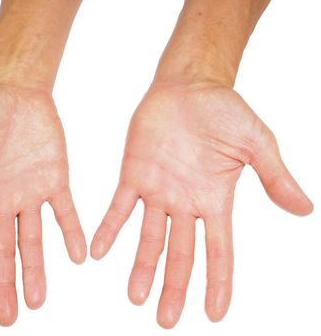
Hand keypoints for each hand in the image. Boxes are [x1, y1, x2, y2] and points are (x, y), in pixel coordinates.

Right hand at [0, 84, 86, 325]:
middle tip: (8, 319)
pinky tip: (78, 256)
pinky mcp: (55, 180)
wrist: (16, 91)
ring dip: (36, 269)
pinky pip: (64, 212)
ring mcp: (30, 192)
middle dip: (3, 284)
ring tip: (37, 301)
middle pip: (1, 251)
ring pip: (32, 239)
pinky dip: (71, 232)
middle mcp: (2, 201)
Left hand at [90, 81, 312, 327]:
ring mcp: (158, 191)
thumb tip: (305, 209)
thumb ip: (274, 176)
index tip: (213, 314)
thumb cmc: (223, 111)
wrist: (188, 86)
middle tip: (165, 319)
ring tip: (134, 296)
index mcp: (215, 200)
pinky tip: (98, 250)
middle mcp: (185, 202)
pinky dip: (109, 229)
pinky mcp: (134, 174)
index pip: (218, 250)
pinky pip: (119, 207)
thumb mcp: (256, 143)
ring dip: (141, 266)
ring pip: (148, 237)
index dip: (217, 282)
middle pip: (180, 253)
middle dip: (174, 286)